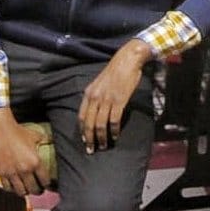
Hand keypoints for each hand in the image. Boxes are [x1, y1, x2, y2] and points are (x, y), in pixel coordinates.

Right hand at [0, 107, 51, 195]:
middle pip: (34, 190)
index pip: (45, 181)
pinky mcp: (1, 173)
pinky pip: (8, 188)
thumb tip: (52, 141)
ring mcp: (12, 173)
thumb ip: (45, 141)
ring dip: (26, 192)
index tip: (48, 185)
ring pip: (21, 192)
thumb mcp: (36, 136)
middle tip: (38, 189)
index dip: (48, 185)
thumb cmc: (18, 132)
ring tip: (27, 189)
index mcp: (35, 162)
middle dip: (38, 191)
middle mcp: (25, 170)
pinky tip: (15, 187)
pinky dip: (12, 189)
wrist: (0, 129)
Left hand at [78, 39, 152, 153]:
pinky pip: (114, 120)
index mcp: (89, 93)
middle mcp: (95, 97)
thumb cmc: (115, 71)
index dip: (83, 130)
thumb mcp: (99, 83)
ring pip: (100, 124)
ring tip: (104, 146)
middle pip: (89, 123)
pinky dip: (114, 130)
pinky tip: (116, 136)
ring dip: (102, 137)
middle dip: (90, 139)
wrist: (127, 60)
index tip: (84, 140)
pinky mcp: (119, 101)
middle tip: (91, 150)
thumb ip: (95, 96)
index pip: (82, 116)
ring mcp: (107, 99)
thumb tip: (94, 110)